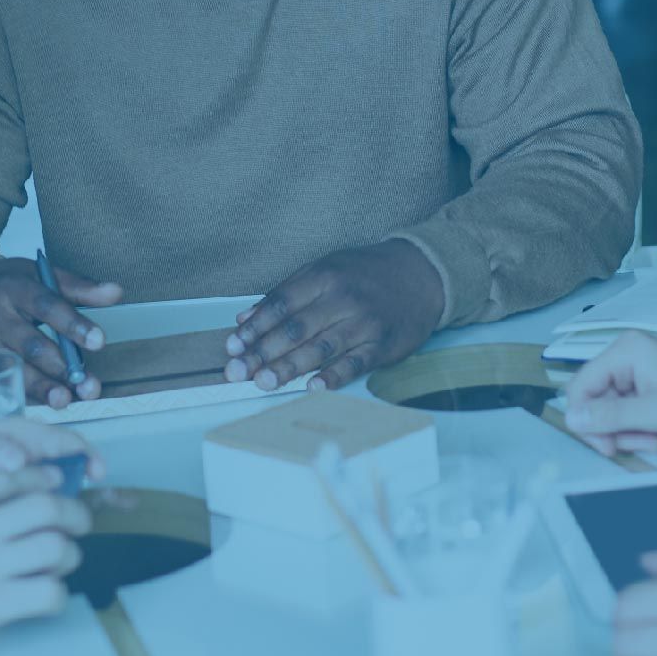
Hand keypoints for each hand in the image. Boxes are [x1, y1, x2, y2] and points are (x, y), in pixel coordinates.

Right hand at [0, 257, 124, 408]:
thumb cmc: (6, 287)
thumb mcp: (38, 275)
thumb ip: (78, 287)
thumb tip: (116, 292)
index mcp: (14, 285)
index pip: (48, 305)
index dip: (74, 324)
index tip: (99, 341)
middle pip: (31, 344)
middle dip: (62, 367)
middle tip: (89, 384)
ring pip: (14, 368)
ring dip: (42, 387)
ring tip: (65, 400)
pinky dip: (21, 394)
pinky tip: (41, 404)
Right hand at [0, 471, 90, 655]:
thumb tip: (9, 507)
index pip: (15, 476)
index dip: (46, 480)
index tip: (57, 487)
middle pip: (48, 506)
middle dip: (72, 515)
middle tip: (77, 527)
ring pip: (56, 547)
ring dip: (67, 557)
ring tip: (59, 566)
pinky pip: (49, 593)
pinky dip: (56, 596)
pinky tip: (44, 599)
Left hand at [226, 238, 444, 392]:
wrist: (423, 272)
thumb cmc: (367, 272)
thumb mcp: (326, 269)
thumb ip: (286, 292)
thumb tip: (246, 318)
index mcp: (323, 276)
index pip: (281, 304)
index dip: (254, 327)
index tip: (233, 347)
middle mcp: (342, 299)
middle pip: (296, 328)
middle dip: (263, 352)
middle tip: (238, 372)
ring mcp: (363, 322)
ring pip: (321, 347)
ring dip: (290, 366)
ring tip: (264, 381)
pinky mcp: (383, 343)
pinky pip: (356, 362)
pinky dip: (334, 375)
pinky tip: (314, 386)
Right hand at [559, 333, 656, 454]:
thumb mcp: (655, 414)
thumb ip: (611, 416)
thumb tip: (570, 419)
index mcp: (625, 351)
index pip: (580, 386)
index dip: (586, 420)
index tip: (607, 446)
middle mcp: (625, 355)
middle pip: (594, 400)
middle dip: (614, 428)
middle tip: (642, 444)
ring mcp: (635, 370)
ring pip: (609, 410)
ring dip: (628, 432)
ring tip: (655, 440)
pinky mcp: (644, 385)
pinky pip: (625, 411)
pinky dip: (638, 429)